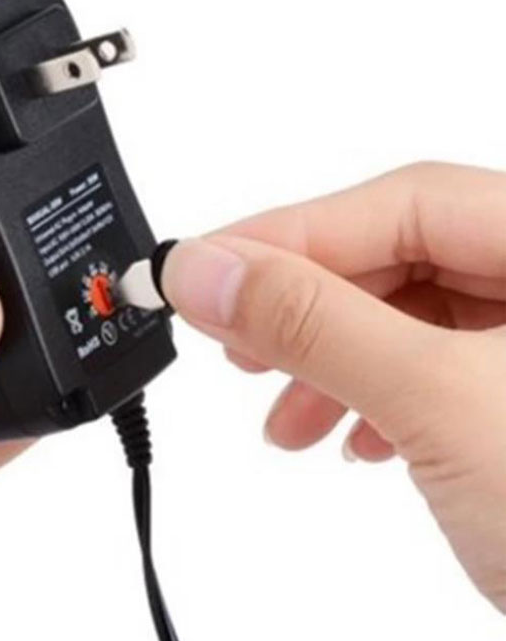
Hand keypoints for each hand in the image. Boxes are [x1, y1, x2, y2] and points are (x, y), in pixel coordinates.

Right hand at [162, 162, 505, 611]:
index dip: (286, 234)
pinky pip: (426, 366)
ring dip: (329, 360)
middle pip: (399, 255)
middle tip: (228, 335)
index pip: (400, 203)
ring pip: (407, 316)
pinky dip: (371, 397)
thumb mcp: (440, 407)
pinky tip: (350, 437)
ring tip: (281, 414)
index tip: (199, 268)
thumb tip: (208, 273)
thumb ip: (313, 324)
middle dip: (304, 304)